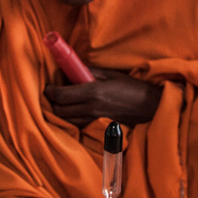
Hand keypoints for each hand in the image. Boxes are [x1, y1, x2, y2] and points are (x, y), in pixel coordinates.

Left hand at [44, 68, 161, 126]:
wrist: (149, 107)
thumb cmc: (132, 88)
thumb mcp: (110, 75)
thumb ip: (89, 72)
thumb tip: (73, 69)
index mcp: (93, 92)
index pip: (61, 95)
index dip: (50, 91)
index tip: (48, 87)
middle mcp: (91, 108)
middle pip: (60, 111)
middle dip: (53, 102)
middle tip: (53, 94)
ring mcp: (95, 120)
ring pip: (67, 121)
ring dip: (61, 112)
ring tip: (62, 103)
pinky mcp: (99, 127)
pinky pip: (78, 125)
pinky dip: (72, 119)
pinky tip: (75, 112)